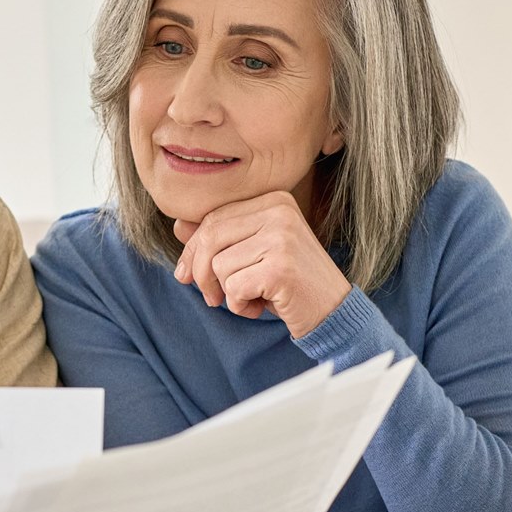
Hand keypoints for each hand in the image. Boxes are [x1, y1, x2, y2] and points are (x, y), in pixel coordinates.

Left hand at [172, 191, 351, 338]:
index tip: (186, 276)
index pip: (213, 218)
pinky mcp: (281, 268)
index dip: (192, 251)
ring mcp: (282, 238)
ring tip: (252, 298)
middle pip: (210, 238)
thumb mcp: (253, 254)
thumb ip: (221, 239)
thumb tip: (178, 226)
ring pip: (219, 266)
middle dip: (202, 273)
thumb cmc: (289, 283)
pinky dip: (240, 305)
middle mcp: (280, 211)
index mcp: (274, 200)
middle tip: (212, 298)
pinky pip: (234, 288)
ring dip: (227, 293)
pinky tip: (261, 306)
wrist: (333, 311)